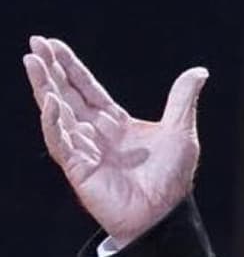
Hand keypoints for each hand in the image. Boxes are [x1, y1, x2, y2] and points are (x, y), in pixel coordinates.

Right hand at [24, 36, 207, 246]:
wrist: (165, 213)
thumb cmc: (171, 177)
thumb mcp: (181, 131)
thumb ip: (182, 100)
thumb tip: (199, 71)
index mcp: (114, 122)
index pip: (86, 87)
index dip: (70, 66)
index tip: (52, 43)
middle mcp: (94, 133)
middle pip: (66, 94)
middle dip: (50, 70)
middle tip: (35, 43)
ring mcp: (83, 149)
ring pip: (56, 113)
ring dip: (44, 88)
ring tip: (31, 62)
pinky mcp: (78, 168)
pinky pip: (61, 142)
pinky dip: (55, 122)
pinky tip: (50, 102)